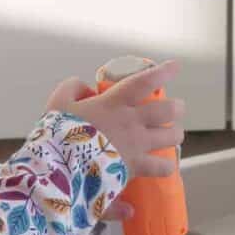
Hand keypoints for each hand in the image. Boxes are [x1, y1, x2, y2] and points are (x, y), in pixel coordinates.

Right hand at [45, 60, 184, 179]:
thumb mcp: (58, 103)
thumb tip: (85, 88)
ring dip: (175, 133)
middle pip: (168, 110)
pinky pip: (161, 168)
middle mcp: (131, 122)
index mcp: (114, 103)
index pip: (144, 82)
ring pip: (171, 136)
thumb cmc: (57, 135)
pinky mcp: (135, 168)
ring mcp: (136, 145)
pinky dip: (166, 167)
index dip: (163, 72)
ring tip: (174, 133)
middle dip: (177, 107)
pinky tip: (166, 166)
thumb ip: (72, 88)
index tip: (175, 66)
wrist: (59, 168)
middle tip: (176, 108)